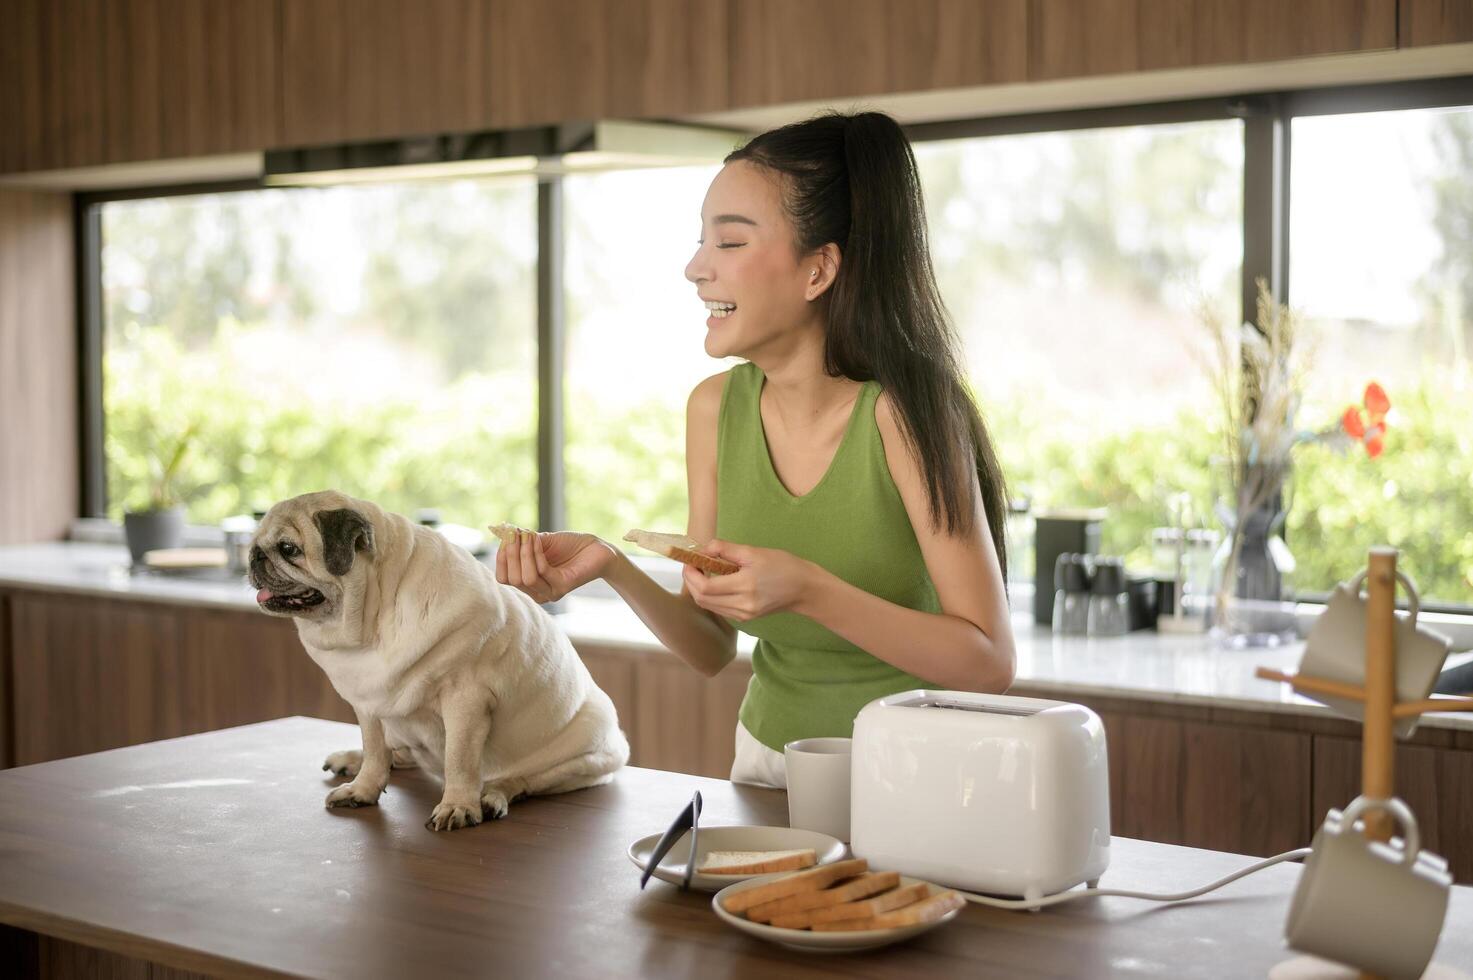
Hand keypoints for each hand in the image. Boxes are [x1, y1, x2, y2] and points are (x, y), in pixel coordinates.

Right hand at [495, 529, 615, 603]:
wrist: (596, 549)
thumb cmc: (568, 546)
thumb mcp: (540, 541)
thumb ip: (522, 541)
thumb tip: (503, 533)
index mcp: (527, 583)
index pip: (503, 578)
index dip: (501, 557)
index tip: (507, 536)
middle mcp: (537, 592)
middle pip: (511, 579)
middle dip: (511, 553)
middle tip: (516, 533)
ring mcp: (550, 592)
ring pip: (525, 578)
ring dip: (524, 552)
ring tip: (529, 535)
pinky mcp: (562, 586)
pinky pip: (542, 571)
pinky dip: (537, 552)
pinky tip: (539, 539)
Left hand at [682, 540, 815, 621]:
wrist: (804, 588)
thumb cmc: (783, 565)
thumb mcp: (753, 552)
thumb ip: (725, 549)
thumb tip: (703, 549)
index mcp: (745, 586)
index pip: (706, 587)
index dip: (692, 574)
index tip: (690, 561)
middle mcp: (743, 605)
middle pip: (703, 599)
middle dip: (691, 582)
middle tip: (692, 565)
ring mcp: (744, 615)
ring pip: (709, 605)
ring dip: (699, 589)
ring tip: (703, 572)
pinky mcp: (745, 618)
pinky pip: (719, 608)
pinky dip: (711, 596)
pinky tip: (716, 582)